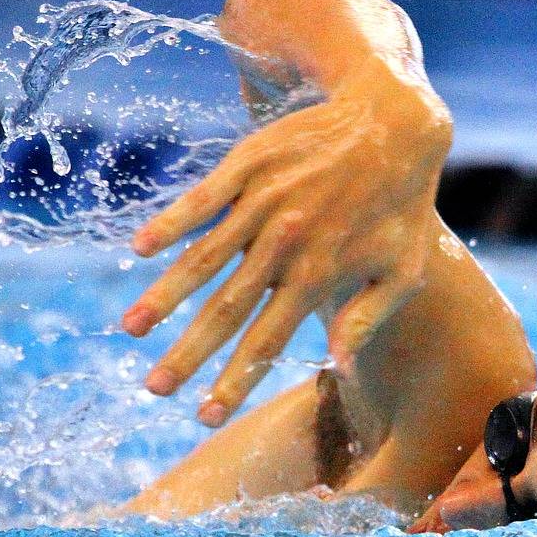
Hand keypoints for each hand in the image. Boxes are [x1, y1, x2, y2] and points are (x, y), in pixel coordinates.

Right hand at [120, 61, 450, 425]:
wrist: (393, 121)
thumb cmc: (403, 203)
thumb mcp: (404, 268)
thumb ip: (368, 318)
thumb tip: (336, 366)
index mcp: (318, 275)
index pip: (266, 342)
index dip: (233, 381)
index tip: (204, 415)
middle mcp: (284, 244)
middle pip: (226, 310)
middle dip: (187, 354)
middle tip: (154, 388)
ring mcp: (262, 202)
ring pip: (203, 259)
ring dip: (164, 297)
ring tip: (132, 328)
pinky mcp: (248, 164)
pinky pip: (201, 200)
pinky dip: (169, 224)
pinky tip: (140, 249)